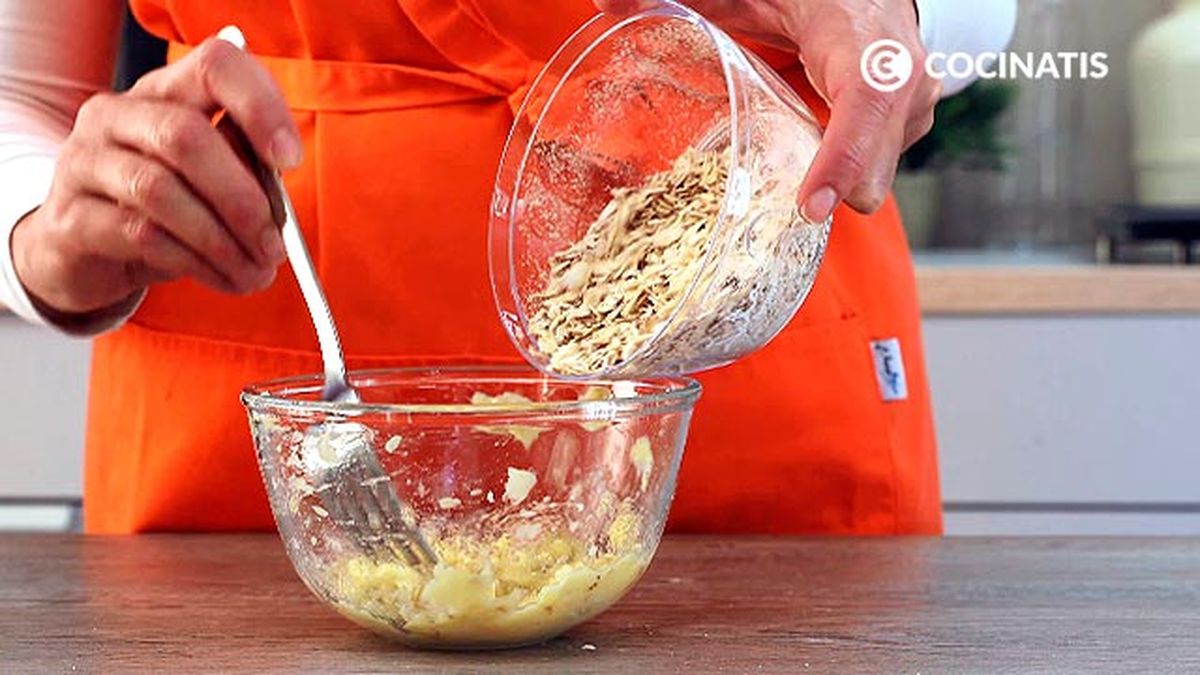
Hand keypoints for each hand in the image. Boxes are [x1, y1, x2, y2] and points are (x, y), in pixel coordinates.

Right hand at [11, 37, 300, 318]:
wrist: (80, 254)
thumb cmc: (161, 211)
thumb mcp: (209, 184)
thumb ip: (244, 174)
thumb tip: (281, 204)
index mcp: (164, 92)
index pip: (215, 66)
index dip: (260, 107)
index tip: (290, 159)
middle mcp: (115, 115)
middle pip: (185, 136)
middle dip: (243, 199)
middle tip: (275, 246)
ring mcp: (84, 162)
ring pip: (160, 191)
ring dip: (222, 241)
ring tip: (256, 273)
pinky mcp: (69, 217)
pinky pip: (139, 235)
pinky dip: (194, 262)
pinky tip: (222, 278)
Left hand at [596, 0, 939, 222]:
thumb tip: (604, 1)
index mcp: (860, 36)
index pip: (868, 99)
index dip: (844, 156)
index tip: (810, 206)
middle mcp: (901, 73)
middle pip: (877, 162)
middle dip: (833, 191)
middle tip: (791, 206)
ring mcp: (915, 103)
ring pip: (878, 175)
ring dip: (836, 183)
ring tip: (804, 172)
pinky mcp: (911, 122)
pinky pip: (878, 168)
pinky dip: (844, 171)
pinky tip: (818, 151)